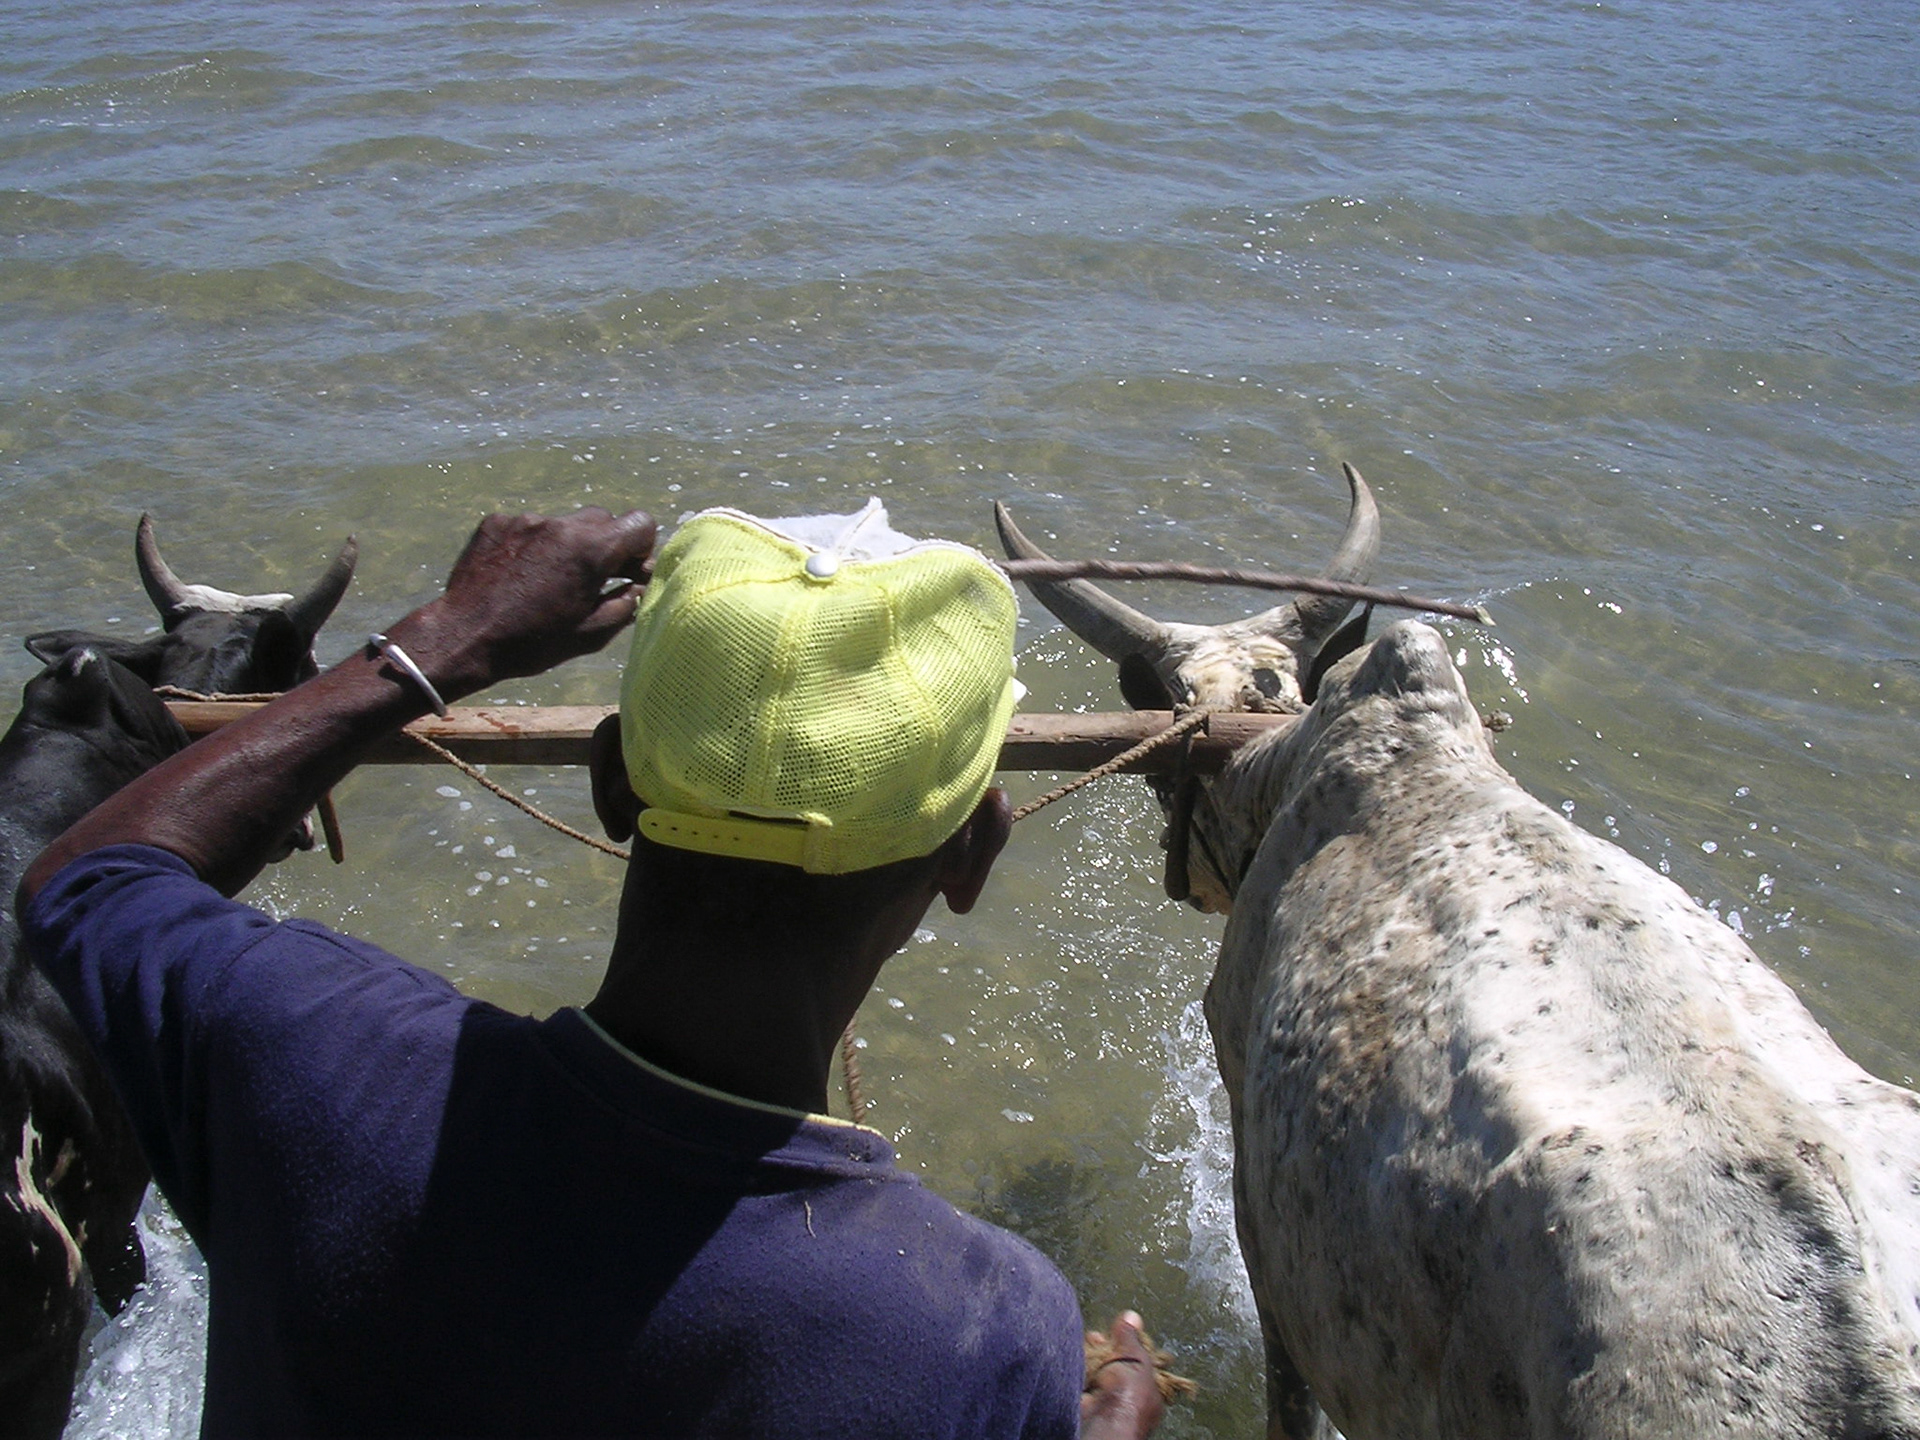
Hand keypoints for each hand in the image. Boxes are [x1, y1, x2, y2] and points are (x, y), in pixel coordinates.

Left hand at [392, 508, 656, 698]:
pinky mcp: (497, 522)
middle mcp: (561, 524)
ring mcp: (526, 520)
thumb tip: (639, 585)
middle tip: (591, 578)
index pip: (640, 522)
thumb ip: (627, 603)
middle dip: (604, 545)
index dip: (640, 546)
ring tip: (546, 581)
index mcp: (591, 549)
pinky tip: (519, 575)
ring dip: (565, 546)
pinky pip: (529, 528)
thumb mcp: (592, 633)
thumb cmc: (533, 642)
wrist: (465, 636)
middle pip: (601, 519)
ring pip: (562, 524)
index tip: (626, 569)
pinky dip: (533, 547)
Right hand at [1081, 1312, 1165, 1437]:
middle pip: (1116, 1366)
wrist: (1104, 1418)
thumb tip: (1132, 1316)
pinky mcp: (1089, 1402)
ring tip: (1086, 1341)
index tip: (1117, 1330)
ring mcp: (1108, 1400)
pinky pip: (1084, 1379)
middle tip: (1096, 1336)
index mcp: (1149, 1389)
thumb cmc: (1130, 1395)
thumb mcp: (1136, 1358)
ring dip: (1091, 1355)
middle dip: (1105, 1348)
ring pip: (1099, 1372)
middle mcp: (1129, 1397)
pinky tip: (1077, 1354)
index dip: (1127, 1344)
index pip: (1138, 1362)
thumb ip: (1131, 1338)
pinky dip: (1080, 1367)